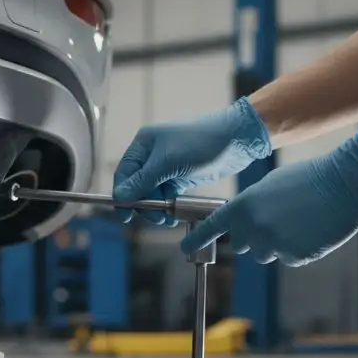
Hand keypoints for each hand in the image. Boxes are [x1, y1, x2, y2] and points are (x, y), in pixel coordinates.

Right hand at [113, 98, 271, 224]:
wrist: (238, 139)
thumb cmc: (202, 144)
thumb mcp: (168, 163)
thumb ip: (143, 181)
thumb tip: (119, 197)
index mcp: (144, 144)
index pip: (124, 173)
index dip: (123, 195)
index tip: (124, 216)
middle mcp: (153, 154)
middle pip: (137, 186)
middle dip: (143, 204)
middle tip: (156, 218)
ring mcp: (167, 165)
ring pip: (152, 192)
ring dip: (156, 207)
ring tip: (167, 218)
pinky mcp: (182, 175)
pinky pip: (167, 194)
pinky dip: (168, 205)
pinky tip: (173, 214)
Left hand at [179, 132, 357, 265]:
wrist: (344, 185)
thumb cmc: (308, 179)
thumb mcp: (269, 186)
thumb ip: (251, 206)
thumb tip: (244, 223)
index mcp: (244, 206)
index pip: (212, 227)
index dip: (196, 238)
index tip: (184, 247)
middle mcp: (254, 228)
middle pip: (241, 245)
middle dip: (252, 237)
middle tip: (274, 220)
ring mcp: (274, 245)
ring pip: (265, 253)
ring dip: (276, 243)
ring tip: (297, 222)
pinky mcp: (295, 257)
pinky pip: (289, 258)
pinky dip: (297, 248)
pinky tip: (310, 230)